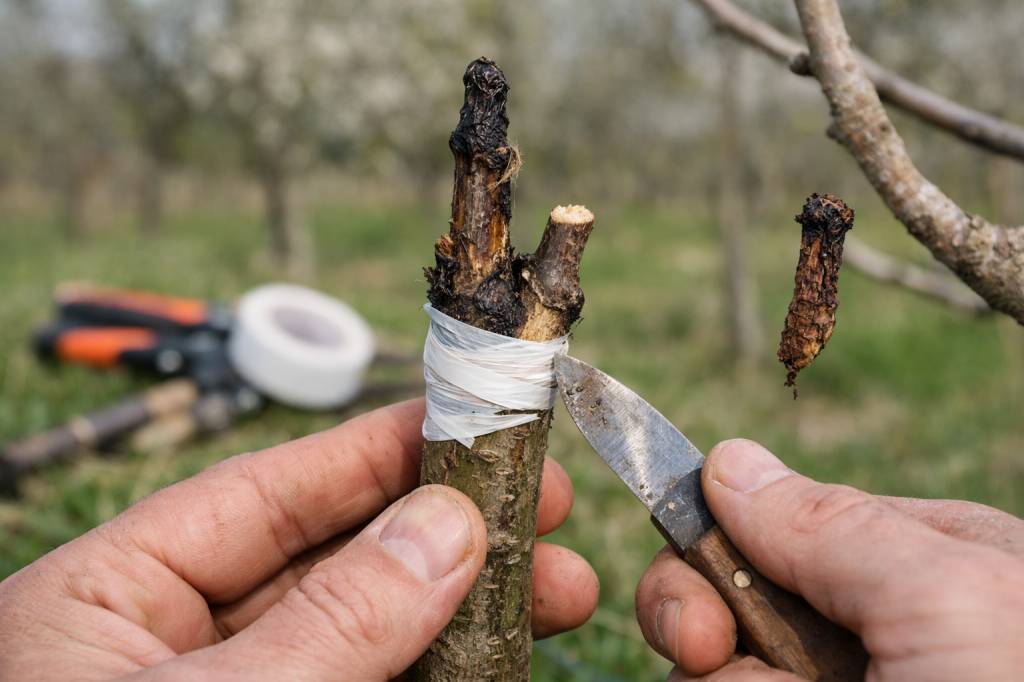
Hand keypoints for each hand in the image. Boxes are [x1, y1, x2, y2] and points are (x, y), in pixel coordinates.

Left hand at [0, 399, 598, 680]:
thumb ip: (334, 621)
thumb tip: (446, 527)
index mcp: (108, 604)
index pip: (260, 496)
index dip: (371, 452)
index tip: (466, 426)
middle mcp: (172, 652)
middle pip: (331, 562)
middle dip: (445, 535)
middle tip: (544, 513)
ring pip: (368, 638)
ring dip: (467, 614)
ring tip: (559, 591)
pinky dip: (444, 677)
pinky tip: (505, 662)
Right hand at [635, 439, 1023, 680]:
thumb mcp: (949, 600)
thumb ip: (832, 524)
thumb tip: (724, 462)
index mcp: (921, 564)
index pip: (769, 524)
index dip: (706, 564)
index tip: (696, 632)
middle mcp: (876, 633)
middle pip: (725, 603)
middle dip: (702, 638)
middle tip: (711, 662)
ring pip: (723, 676)